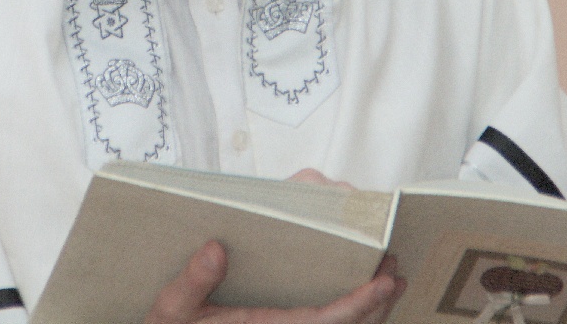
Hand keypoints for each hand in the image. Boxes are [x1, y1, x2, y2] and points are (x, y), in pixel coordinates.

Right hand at [144, 240, 405, 323]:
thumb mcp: (171, 310)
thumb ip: (191, 283)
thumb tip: (216, 249)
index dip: (359, 306)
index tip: (384, 283)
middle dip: (377, 306)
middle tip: (395, 271)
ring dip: (370, 312)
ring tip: (390, 282)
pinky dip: (352, 316)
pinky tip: (364, 300)